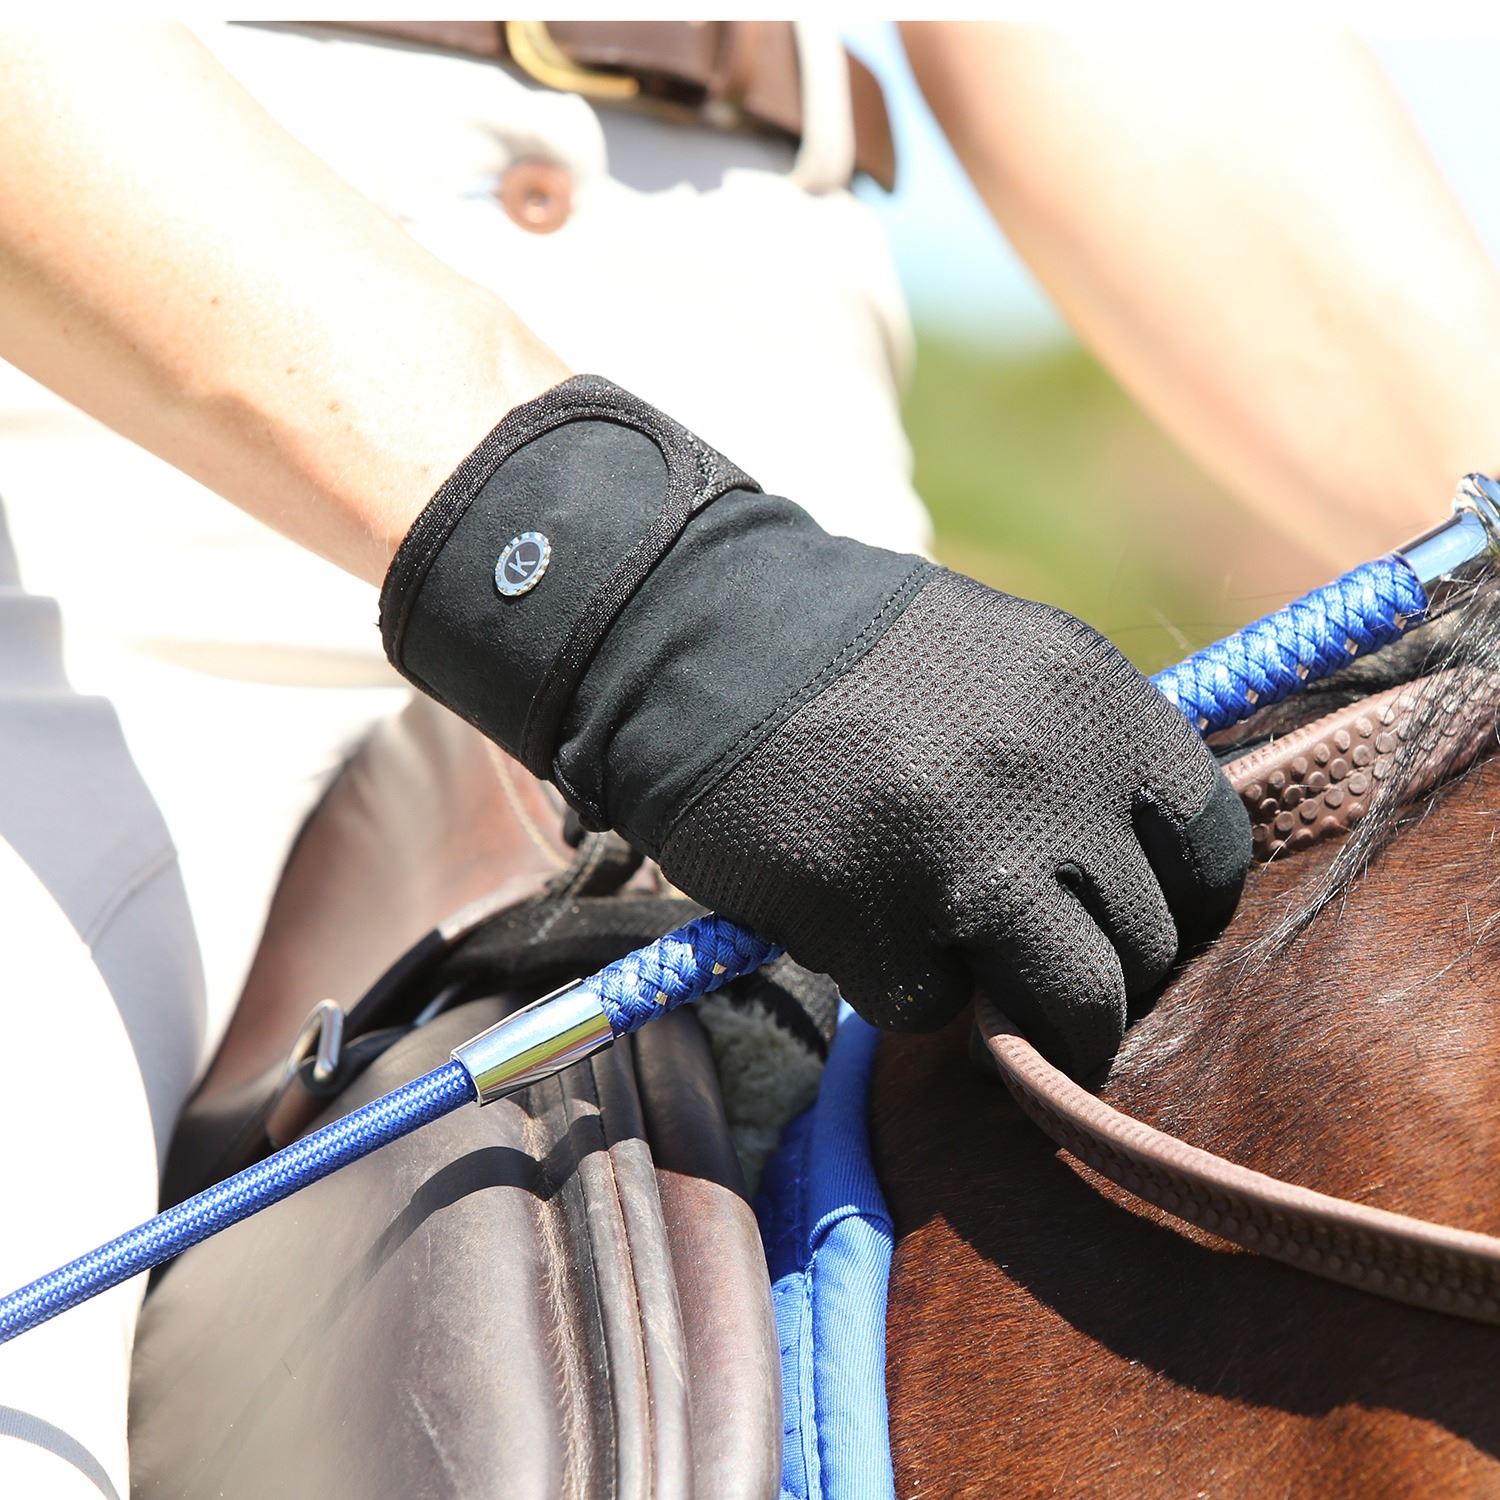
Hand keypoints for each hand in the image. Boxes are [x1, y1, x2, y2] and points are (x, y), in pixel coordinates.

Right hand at [381, 378, 1249, 1075]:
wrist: (698, 633)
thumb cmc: (853, 651)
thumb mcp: (1006, 659)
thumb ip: (1085, 753)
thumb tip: (1134, 872)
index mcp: (1099, 702)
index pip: (1215, 851)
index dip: (1177, 904)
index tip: (1127, 917)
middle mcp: (1055, 781)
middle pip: (1151, 946)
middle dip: (1099, 972)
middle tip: (1038, 965)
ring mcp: (969, 858)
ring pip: (1074, 1007)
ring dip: (1034, 1021)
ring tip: (981, 986)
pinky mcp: (878, 921)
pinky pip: (933, 1007)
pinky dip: (905, 988)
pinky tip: (862, 928)